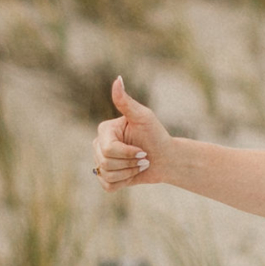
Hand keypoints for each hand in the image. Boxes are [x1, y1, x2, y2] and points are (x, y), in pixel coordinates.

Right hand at [93, 76, 169, 190]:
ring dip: (129, 173)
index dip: (127, 153)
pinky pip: (108, 186)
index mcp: (105, 130)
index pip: (108, 150)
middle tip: (143, 157)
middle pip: (106, 163)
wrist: (166, 158)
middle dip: (130, 163)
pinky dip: (124, 182)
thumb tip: (117, 79)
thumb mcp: (144, 117)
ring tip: (139, 165)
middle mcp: (98, 145)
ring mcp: (100, 161)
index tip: (143, 150)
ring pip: (107, 175)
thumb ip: (127, 102)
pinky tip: (132, 174)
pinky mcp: (105, 178)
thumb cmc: (156, 135)